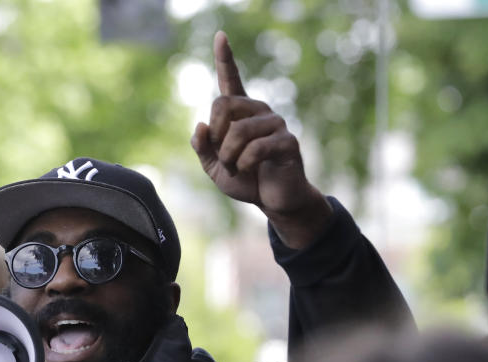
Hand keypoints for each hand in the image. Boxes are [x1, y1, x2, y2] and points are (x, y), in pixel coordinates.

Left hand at [191, 31, 331, 247]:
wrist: (274, 200)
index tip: (221, 35)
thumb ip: (202, 148)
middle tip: (223, 158)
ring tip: (237, 168)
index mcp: (240, 113)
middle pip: (222, 104)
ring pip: (237, 131)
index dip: (225, 58)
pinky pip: (255, 148)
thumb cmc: (246, 180)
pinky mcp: (287, 141)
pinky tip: (251, 170)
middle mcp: (259, 111)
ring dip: (229, 157)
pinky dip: (245, 164)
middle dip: (216, 136)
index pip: (230, 80)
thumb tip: (201, 126)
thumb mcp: (215, 168)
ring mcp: (275, 123)